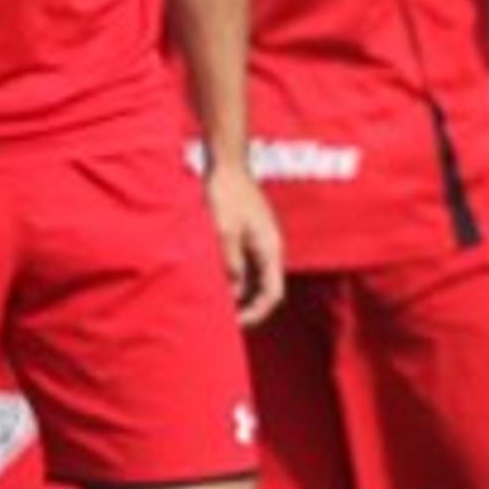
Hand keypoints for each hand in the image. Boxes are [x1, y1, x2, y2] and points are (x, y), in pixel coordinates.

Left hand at [208, 166, 285, 325]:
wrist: (227, 165)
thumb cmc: (225, 195)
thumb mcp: (224, 232)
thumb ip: (231, 263)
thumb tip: (233, 293)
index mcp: (270, 249)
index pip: (273, 294)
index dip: (256, 313)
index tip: (235, 324)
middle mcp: (270, 249)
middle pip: (266, 290)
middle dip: (249, 308)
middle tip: (224, 321)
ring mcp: (261, 242)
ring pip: (256, 279)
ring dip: (240, 294)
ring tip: (217, 305)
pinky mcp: (249, 236)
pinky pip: (247, 266)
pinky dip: (235, 279)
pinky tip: (216, 281)